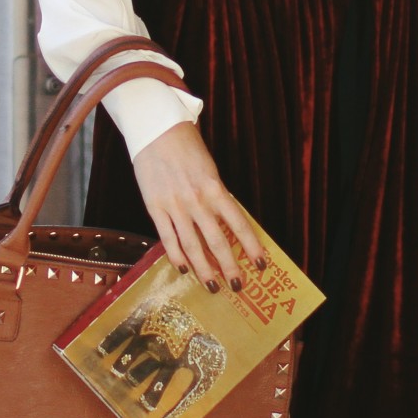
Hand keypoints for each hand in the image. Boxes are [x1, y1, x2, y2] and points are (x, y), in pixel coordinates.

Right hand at [129, 121, 266, 293]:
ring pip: (192, 246)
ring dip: (204, 269)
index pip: (239, 225)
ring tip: (212, 286)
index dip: (252, 247)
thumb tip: (227, 225)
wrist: (156, 130)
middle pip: (217, 242)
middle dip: (229, 267)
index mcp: (216, 189)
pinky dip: (176, 256)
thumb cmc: (187, 147)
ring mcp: (175, 206)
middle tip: (237, 286)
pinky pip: (167, 238)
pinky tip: (184, 269)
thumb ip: (217, 197)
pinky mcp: (155, 207)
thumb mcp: (210, 170)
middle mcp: (197, 201)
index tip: (261, 265)